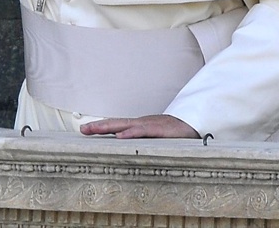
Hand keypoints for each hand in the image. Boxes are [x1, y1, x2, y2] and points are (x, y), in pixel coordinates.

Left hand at [79, 114, 200, 138]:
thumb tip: (128, 155)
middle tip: (82, 129)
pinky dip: (132, 133)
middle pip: (116, 123)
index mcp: (140, 127)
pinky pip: (143, 131)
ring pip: (125, 125)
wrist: (196, 125)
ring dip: (109, 126)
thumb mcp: (156, 142)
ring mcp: (150, 125)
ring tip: (94, 129)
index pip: (117, 126)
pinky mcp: (160, 129)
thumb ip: (143, 146)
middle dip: (98, 126)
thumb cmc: (175, 135)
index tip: (85, 130)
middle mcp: (142, 124)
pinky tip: (121, 136)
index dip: (101, 128)